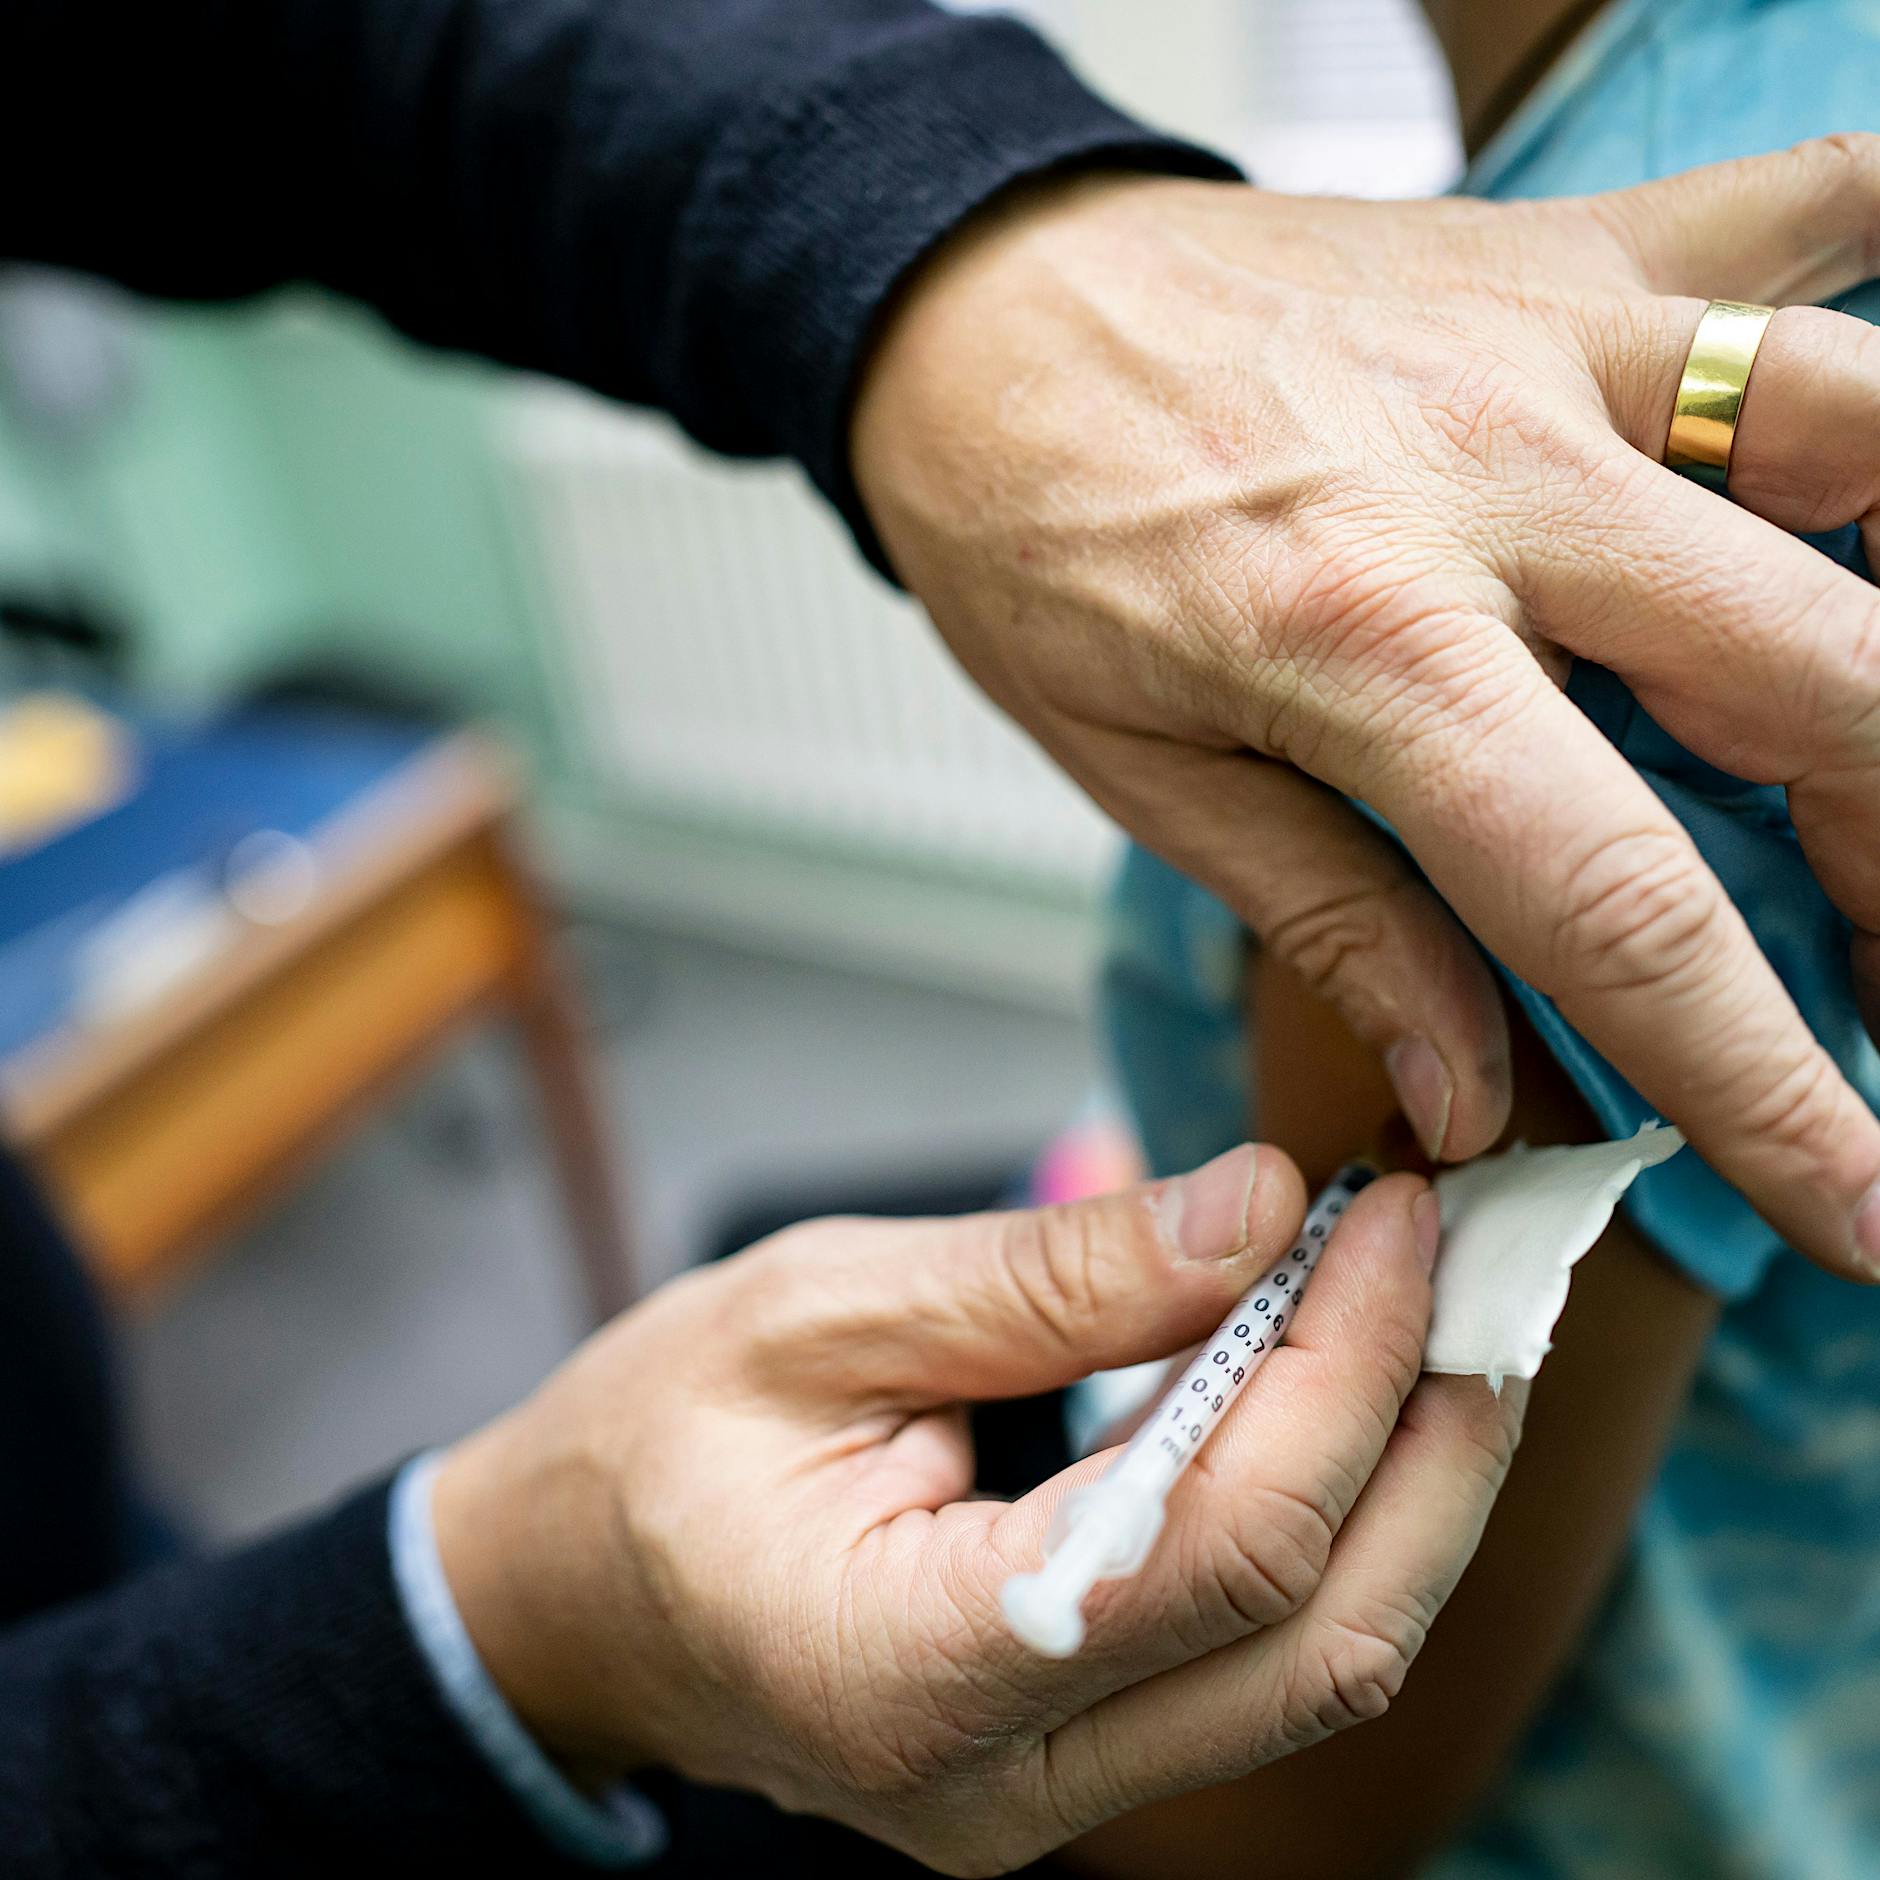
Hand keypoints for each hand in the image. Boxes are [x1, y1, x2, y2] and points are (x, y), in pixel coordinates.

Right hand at [431, 1151, 1516, 1875]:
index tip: (1386, 1211)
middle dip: (1432, 1429)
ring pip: (1320, 1661)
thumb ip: (1045, 1279)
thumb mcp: (814, 1309)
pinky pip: (1257, 1651)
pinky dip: (1330, 1509)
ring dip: (1410, 1475)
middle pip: (1323, 1637)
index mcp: (911, 1671)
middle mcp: (1008, 1786)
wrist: (560, 1595)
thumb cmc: (645, 1442)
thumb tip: (1257, 1212)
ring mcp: (1051, 1798)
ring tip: (1437, 1303)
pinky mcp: (1075, 1755)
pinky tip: (1344, 1383)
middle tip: (1473, 1253)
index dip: (1341, 1368)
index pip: (1219, 1550)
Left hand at [851, 138, 1879, 1277]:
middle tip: (1875, 975)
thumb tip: (1474, 1095)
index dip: (1766, 1083)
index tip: (1862, 1205)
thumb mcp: (1142, 772)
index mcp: (1366, 644)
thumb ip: (1337, 925)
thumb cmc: (1029, 538)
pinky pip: (1816, 212)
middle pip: (1831, 687)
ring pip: (1878, 439)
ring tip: (1867, 752)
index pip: (1620, 903)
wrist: (974, 312)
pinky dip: (1877, 291)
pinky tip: (1870, 454)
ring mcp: (1557, 339)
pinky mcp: (1575, 250)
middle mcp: (1497, 480)